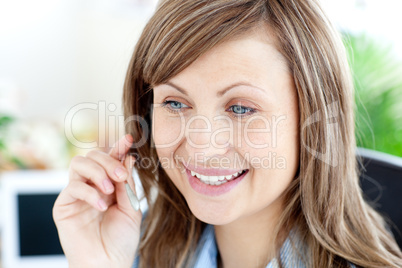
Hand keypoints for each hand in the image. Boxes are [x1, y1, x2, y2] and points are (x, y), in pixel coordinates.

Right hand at [53, 134, 141, 267]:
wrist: (108, 264)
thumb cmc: (121, 239)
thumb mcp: (131, 208)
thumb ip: (127, 184)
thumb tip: (128, 157)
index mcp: (109, 185)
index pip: (111, 160)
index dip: (118, 148)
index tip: (128, 140)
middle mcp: (92, 185)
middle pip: (93, 156)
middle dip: (109, 161)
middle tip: (121, 176)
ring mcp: (77, 194)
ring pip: (79, 164)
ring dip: (97, 171)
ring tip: (109, 189)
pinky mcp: (64, 206)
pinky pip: (72, 187)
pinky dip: (89, 193)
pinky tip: (101, 207)